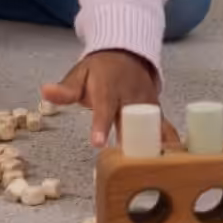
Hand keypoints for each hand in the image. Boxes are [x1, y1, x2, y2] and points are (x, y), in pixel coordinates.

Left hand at [41, 49, 180, 149]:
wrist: (127, 54)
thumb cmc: (99, 70)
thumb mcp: (79, 74)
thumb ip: (65, 89)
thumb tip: (46, 91)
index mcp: (108, 88)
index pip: (104, 107)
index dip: (101, 125)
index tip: (98, 143)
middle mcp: (131, 96)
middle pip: (133, 120)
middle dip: (133, 140)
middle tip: (131, 163)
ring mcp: (148, 103)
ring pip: (153, 125)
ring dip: (155, 145)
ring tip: (157, 167)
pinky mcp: (158, 111)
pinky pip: (165, 128)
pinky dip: (171, 143)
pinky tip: (176, 161)